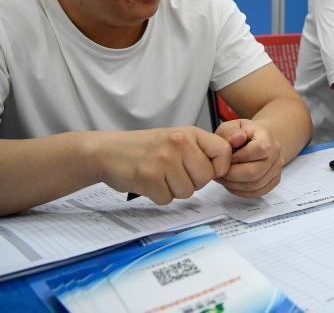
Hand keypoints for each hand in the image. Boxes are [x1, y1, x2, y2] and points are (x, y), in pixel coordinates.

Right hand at [93, 127, 231, 204]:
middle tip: (175, 173)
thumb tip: (225, 168)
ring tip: (160, 176)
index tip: (208, 170)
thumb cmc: (145, 147)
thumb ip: (200, 149)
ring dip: (174, 190)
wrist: (107, 151)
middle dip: (192, 182)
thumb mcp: (176, 138)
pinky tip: (149, 182)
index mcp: (189, 133)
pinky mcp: (148, 178)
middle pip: (205, 178)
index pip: (224, 152)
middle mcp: (179, 144)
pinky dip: (158, 196)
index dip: (220, 167)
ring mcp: (163, 161)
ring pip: (187, 192)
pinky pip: (167, 199)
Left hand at [213, 119, 283, 197]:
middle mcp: (276, 153)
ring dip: (234, 184)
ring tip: (223, 177)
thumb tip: (236, 139)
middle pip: (256, 172)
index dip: (240, 157)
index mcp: (267, 135)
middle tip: (220, 171)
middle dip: (233, 175)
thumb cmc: (240, 134)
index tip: (227, 157)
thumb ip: (230, 132)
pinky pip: (257, 192)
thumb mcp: (230, 126)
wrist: (255, 139)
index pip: (261, 149)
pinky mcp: (273, 180)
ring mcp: (277, 168)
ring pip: (255, 185)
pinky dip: (241, 191)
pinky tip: (232, 183)